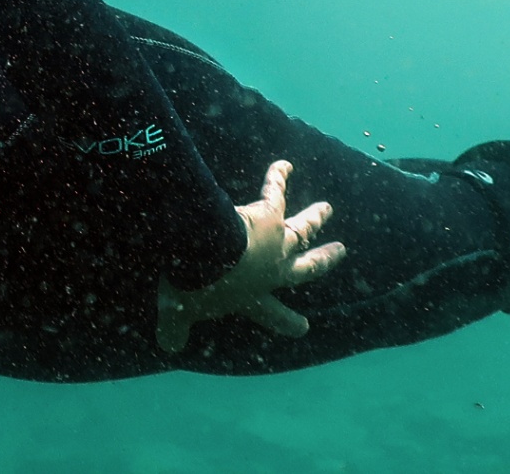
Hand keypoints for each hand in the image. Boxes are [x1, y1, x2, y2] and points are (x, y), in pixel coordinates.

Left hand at [156, 159, 344, 353]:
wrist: (203, 255)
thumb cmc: (193, 287)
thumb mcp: (179, 312)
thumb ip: (175, 328)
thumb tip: (169, 345)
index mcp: (250, 297)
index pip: (270, 313)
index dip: (285, 322)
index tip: (302, 327)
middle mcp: (270, 270)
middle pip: (305, 267)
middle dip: (323, 259)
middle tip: (340, 251)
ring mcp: (275, 241)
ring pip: (301, 228)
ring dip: (315, 217)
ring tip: (325, 208)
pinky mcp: (267, 214)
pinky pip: (275, 192)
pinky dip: (278, 176)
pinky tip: (283, 164)